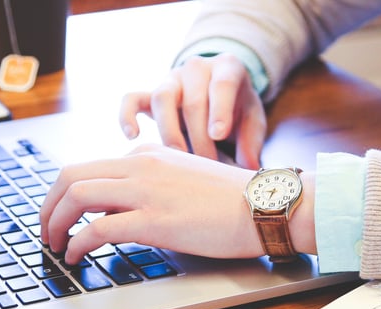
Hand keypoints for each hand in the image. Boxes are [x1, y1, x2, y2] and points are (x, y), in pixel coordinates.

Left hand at [39, 144, 264, 262]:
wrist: (265, 205)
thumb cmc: (233, 201)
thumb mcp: (184, 180)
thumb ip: (151, 188)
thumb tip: (118, 213)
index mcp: (148, 155)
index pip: (90, 167)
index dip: (66, 195)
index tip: (61, 215)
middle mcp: (141, 165)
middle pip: (71, 175)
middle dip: (48, 205)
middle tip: (45, 230)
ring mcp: (146, 191)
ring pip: (76, 196)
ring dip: (55, 222)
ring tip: (54, 245)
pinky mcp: (154, 220)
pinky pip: (98, 228)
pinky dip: (77, 243)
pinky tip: (76, 257)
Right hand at [119, 53, 265, 169]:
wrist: (218, 92)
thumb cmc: (238, 109)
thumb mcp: (253, 119)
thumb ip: (252, 141)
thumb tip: (248, 168)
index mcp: (227, 68)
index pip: (222, 84)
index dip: (219, 110)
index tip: (218, 135)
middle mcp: (197, 68)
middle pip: (192, 100)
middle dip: (199, 137)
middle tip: (207, 165)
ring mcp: (171, 79)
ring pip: (162, 98)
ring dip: (170, 132)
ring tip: (179, 158)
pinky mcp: (150, 94)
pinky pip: (132, 99)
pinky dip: (127, 115)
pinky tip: (132, 136)